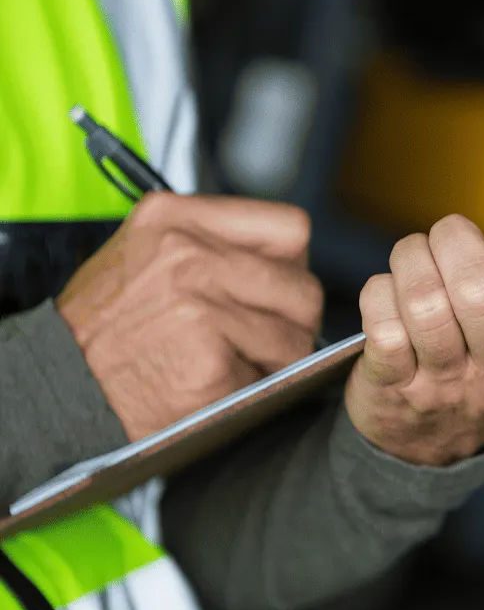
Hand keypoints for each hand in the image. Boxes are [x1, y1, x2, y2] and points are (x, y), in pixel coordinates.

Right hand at [57, 193, 323, 440]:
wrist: (56, 384)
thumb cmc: (103, 327)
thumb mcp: (144, 254)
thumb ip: (211, 245)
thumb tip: (288, 265)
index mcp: (174, 217)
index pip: (290, 229)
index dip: (293, 268)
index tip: (279, 292)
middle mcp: (187, 253)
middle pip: (302, 287)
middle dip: (294, 324)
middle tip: (269, 345)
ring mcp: (199, 305)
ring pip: (293, 336)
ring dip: (279, 362)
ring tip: (241, 368)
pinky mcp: (208, 357)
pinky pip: (270, 377)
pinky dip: (254, 392)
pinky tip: (220, 389)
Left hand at [346, 200, 483, 466]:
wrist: (435, 442)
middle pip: (483, 293)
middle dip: (454, 240)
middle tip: (450, 232)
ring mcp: (452, 385)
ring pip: (424, 301)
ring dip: (411, 258)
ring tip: (416, 256)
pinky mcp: (395, 388)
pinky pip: (380, 321)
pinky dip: (378, 292)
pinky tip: (390, 297)